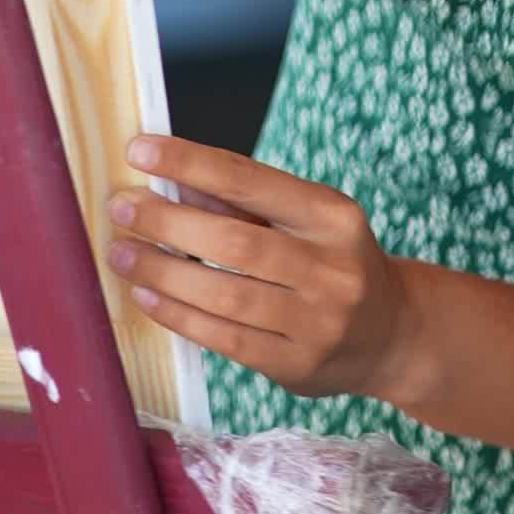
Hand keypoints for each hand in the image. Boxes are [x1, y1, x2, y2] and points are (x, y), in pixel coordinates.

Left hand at [106, 133, 418, 400]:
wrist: (391, 334)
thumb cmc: (334, 262)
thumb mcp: (305, 220)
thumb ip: (243, 202)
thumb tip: (173, 179)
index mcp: (333, 216)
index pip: (251, 180)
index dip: (191, 162)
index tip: (140, 148)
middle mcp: (330, 268)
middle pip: (235, 242)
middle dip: (168, 222)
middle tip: (121, 208)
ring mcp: (316, 322)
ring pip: (225, 295)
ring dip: (163, 272)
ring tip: (122, 254)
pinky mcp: (296, 365)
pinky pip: (226, 339)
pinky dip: (180, 316)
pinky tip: (147, 296)